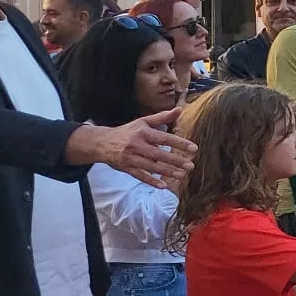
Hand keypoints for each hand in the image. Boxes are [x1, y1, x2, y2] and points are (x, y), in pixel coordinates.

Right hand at [81, 110, 196, 187]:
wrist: (102, 143)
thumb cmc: (128, 131)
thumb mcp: (143, 122)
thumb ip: (162, 117)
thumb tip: (179, 109)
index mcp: (143, 133)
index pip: (164, 138)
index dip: (179, 143)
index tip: (194, 148)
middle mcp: (136, 145)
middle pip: (159, 154)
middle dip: (175, 161)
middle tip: (191, 165)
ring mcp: (130, 158)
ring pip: (151, 166)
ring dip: (167, 172)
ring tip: (182, 175)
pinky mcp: (126, 168)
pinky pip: (140, 176)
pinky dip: (151, 181)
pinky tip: (163, 186)